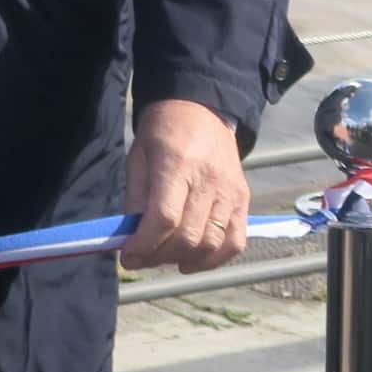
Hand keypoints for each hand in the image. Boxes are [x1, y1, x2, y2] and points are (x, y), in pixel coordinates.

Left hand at [123, 98, 250, 271]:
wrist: (202, 110)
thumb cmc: (163, 133)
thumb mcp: (138, 157)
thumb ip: (135, 198)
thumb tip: (131, 238)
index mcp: (176, 166)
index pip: (165, 218)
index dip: (145, 245)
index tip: (128, 257)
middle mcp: (208, 181)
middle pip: (189, 236)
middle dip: (159, 256)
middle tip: (141, 259)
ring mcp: (230, 192)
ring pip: (212, 243)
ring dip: (184, 260)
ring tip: (163, 258)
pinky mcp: (243, 200)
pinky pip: (235, 241)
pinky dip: (214, 260)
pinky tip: (192, 261)